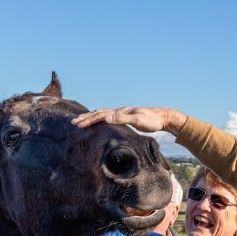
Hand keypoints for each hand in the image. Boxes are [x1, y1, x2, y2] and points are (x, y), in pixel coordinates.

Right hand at [71, 106, 186, 134]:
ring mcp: (122, 114)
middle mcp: (119, 111)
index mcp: (120, 111)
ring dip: (91, 117)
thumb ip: (122, 119)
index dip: (88, 120)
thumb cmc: (152, 121)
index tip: (78, 124)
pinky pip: (108, 118)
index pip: (100, 115)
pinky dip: (100, 118)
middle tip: (73, 122)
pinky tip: (98, 122)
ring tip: (81, 120)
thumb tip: (106, 117)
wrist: (162, 118)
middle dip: (85, 118)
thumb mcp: (138, 120)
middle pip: (99, 113)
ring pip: (102, 114)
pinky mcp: (125, 118)